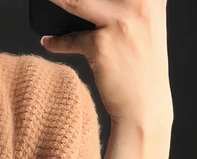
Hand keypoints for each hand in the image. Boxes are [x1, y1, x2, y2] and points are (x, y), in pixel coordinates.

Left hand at [40, 0, 172, 129]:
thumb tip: (90, 2)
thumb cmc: (143, 69)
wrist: (145, 109)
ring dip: (56, 0)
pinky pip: (71, 38)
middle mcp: (140, 3)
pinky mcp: (102, 44)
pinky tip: (48, 42)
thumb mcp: (148, 25)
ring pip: (76, 1)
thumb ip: (132, 4)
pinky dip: (57, 41)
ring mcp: (120, 22)